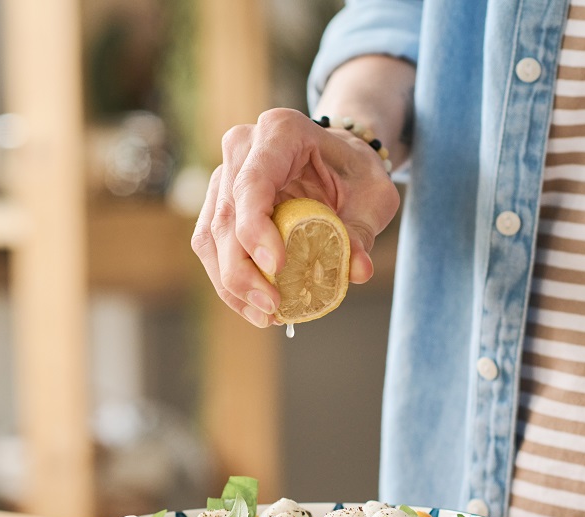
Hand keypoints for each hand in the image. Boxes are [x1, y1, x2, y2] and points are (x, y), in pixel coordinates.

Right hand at [191, 108, 399, 326]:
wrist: (339, 159)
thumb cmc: (356, 172)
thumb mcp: (373, 196)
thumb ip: (362, 231)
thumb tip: (358, 271)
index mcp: (280, 131)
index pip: (253, 184)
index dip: (256, 230)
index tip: (277, 268)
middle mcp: (242, 148)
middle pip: (226, 217)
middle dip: (243, 270)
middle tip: (273, 307)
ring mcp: (225, 176)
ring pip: (210, 237)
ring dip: (232, 284)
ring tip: (266, 316)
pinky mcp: (220, 204)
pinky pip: (212, 248)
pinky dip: (231, 282)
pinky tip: (255, 308)